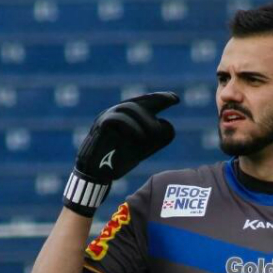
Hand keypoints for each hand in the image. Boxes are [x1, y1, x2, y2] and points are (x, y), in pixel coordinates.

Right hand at [63, 91, 178, 216]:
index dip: (160, 98)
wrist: (96, 173)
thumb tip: (166, 123)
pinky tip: (142, 136)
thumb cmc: (118, 160)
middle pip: (138, 101)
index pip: (144, 103)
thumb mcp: (143, 148)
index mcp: (126, 117)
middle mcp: (116, 113)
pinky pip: (116, 118)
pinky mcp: (100, 126)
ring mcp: (106, 118)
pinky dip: (132, 126)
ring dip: (146, 118)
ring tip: (155, 131)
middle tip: (173, 101)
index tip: (176, 99)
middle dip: (157, 99)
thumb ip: (157, 138)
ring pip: (128, 107)